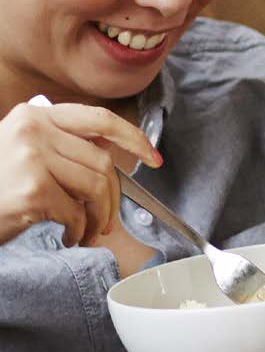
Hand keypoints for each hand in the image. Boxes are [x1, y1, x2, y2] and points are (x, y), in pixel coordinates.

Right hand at [0, 100, 160, 246]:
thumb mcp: (23, 151)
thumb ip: (62, 145)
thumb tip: (113, 154)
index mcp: (37, 114)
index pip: (100, 119)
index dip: (133, 139)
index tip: (154, 158)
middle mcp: (34, 129)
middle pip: (101, 161)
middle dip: (113, 197)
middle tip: (106, 221)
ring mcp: (32, 158)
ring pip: (95, 187)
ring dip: (98, 218)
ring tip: (85, 232)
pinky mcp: (31, 190)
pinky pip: (76, 212)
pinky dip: (78, 230)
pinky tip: (66, 236)